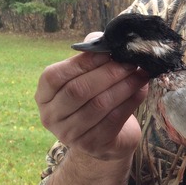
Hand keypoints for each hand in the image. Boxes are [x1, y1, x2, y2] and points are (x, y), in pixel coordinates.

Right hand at [35, 32, 148, 161]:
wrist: (108, 136)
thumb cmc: (96, 97)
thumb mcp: (89, 76)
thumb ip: (93, 55)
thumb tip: (105, 39)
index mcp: (44, 95)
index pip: (55, 76)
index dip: (83, 62)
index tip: (109, 51)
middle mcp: (51, 116)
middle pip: (78, 91)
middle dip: (108, 73)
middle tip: (130, 62)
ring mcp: (70, 134)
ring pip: (99, 105)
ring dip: (124, 86)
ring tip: (140, 73)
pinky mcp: (93, 145)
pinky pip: (114, 119)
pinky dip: (131, 101)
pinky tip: (141, 89)